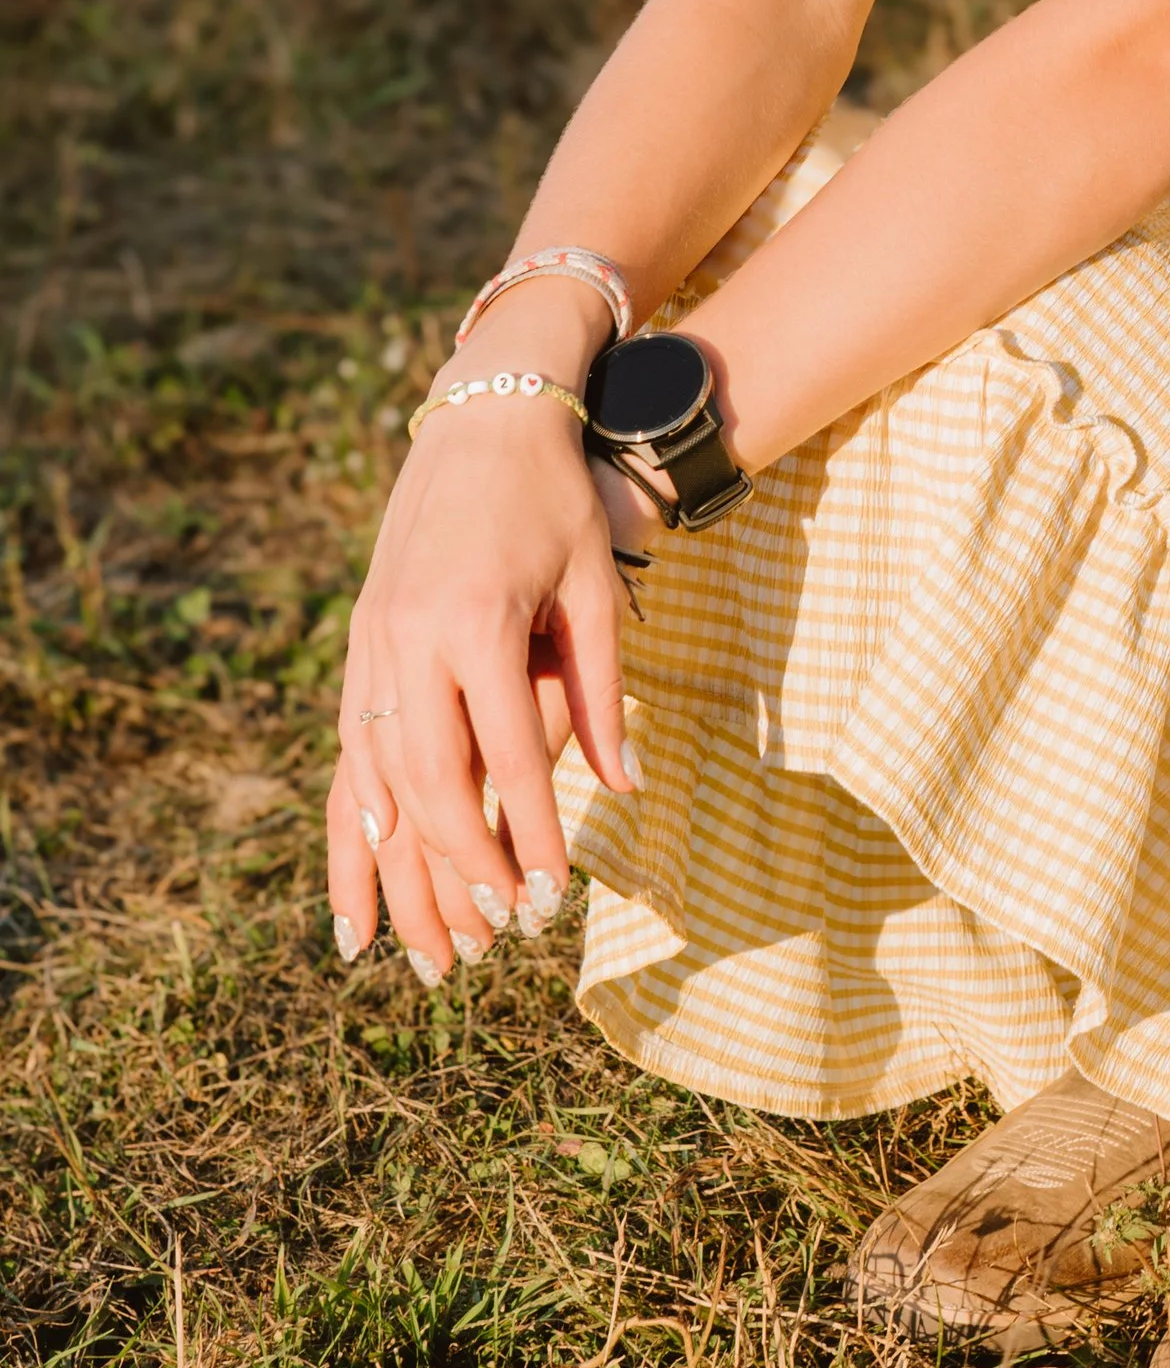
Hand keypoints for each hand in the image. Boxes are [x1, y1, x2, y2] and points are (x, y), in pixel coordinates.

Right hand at [326, 371, 636, 982]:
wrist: (483, 415)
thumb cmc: (555, 498)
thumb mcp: (596, 583)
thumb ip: (604, 689)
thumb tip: (625, 787)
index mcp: (477, 622)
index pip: (505, 758)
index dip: (530, 837)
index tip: (553, 900)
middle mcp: (410, 637)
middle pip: (428, 784)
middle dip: (461, 871)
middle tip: (498, 936)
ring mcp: (372, 640)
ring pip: (374, 779)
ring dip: (393, 872)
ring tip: (417, 952)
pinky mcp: (358, 642)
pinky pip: (346, 752)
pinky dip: (352, 826)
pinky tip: (358, 888)